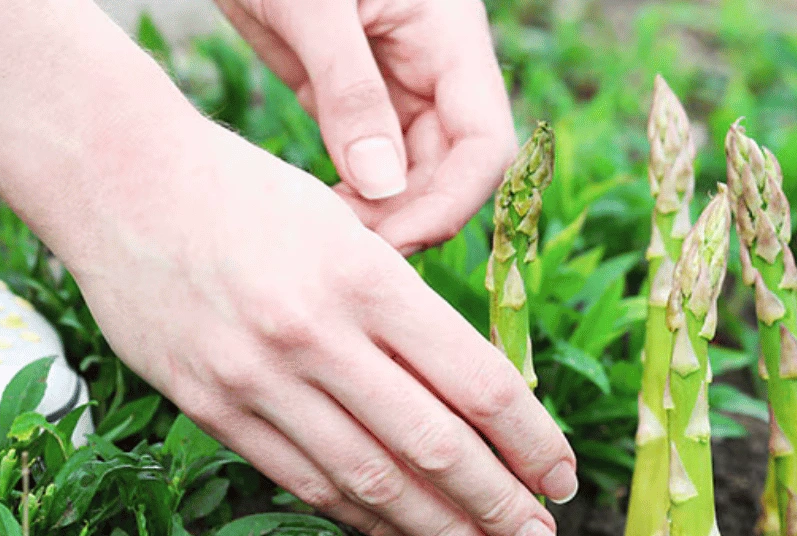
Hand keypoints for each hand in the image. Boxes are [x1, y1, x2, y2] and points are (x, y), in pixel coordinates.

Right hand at [73, 119, 575, 535]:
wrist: (121, 181)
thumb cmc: (258, 200)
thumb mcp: (356, 234)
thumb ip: (414, 320)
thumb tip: (490, 411)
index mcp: (370, 280)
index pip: (479, 384)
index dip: (533, 444)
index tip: (564, 480)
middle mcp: (317, 335)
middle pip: (435, 448)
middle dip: (501, 509)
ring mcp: (258, 379)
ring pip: (373, 482)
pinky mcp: (212, 410)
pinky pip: (308, 484)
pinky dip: (369, 521)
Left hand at [215, 0, 516, 254]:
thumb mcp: (310, 4)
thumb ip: (350, 92)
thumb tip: (383, 186)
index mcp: (449, 36)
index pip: (486, 142)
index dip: (454, 200)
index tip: (396, 238)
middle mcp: (434, 65)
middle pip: (453, 167)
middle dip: (411, 215)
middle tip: (349, 250)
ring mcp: (393, 81)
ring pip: (413, 172)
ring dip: (382, 213)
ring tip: (328, 234)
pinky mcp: (347, 91)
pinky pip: (369, 159)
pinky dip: (353, 195)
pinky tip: (317, 211)